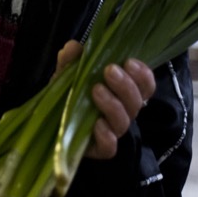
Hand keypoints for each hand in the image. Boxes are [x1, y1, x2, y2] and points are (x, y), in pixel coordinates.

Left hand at [53, 40, 155, 159]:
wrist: (52, 121)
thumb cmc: (70, 93)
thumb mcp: (67, 72)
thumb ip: (71, 59)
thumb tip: (74, 47)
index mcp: (123, 92)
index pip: (145, 85)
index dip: (143, 74)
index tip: (129, 61)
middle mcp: (123, 112)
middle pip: (137, 102)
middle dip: (126, 85)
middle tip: (109, 71)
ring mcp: (112, 131)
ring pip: (124, 122)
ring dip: (113, 105)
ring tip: (96, 90)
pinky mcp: (99, 149)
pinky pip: (110, 147)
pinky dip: (106, 136)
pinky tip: (96, 124)